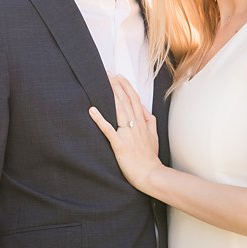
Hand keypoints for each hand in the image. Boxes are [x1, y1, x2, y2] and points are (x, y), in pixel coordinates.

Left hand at [88, 75, 161, 191]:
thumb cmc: (150, 157)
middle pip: (126, 101)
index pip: (134, 99)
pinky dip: (100, 119)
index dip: (126, 86)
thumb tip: (145, 110)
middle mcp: (136, 125)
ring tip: (104, 83)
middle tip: (107, 73)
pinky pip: (108, 130)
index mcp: (143, 122)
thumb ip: (150, 121)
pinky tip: (92, 110)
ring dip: (111, 95)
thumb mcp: (154, 136)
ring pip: (119, 110)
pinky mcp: (120, 144)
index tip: (119, 76)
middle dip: (117, 86)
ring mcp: (128, 134)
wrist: (150, 174)